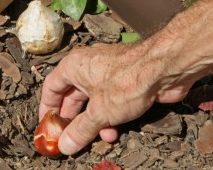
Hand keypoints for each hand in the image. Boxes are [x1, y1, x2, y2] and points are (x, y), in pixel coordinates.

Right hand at [39, 42, 196, 155]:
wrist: (166, 67)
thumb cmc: (127, 81)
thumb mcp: (100, 112)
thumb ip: (80, 130)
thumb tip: (64, 146)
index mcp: (74, 66)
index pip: (51, 87)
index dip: (47, 108)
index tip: (46, 126)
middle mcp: (88, 67)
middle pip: (72, 97)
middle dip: (73, 120)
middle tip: (70, 138)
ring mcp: (107, 74)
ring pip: (93, 102)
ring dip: (94, 122)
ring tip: (99, 139)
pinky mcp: (124, 82)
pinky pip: (109, 102)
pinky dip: (109, 117)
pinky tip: (114, 132)